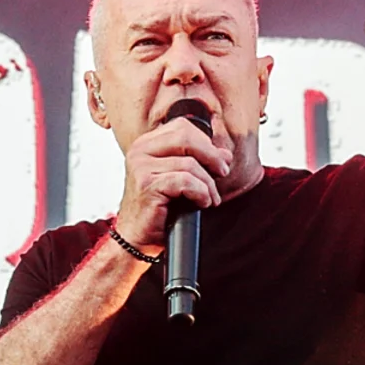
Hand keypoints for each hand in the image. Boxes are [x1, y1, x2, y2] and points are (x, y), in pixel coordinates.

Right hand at [114, 118, 231, 252]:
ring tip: (210, 198)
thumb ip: (201, 162)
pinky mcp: (147, 185)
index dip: (205, 142)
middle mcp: (140, 151)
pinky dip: (200, 193)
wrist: (139, 237)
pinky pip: (185, 181)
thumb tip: (225, 155)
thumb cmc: (159, 209)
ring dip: (208, 184)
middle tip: (222, 173)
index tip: (218, 161)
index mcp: (146, 144)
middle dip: (211, 157)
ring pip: (190, 164)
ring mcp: (141, 167)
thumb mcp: (182, 179)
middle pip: (186, 137)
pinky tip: (201, 203)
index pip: (182, 127)